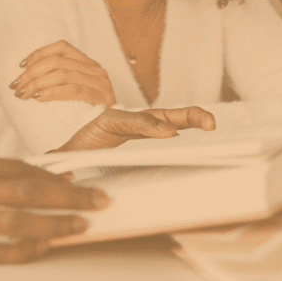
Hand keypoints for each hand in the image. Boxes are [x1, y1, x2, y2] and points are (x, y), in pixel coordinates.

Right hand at [0, 150, 107, 275]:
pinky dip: (21, 253)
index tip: (80, 181)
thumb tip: (30, 177)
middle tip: (96, 202)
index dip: (55, 176)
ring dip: (53, 227)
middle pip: (25, 193)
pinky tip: (40, 249)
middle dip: (68, 198)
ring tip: (76, 228)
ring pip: (15, 225)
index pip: (18, 167)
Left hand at [11, 40, 114, 106]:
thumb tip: (25, 70)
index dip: (39, 53)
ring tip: (23, 94)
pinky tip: (38, 98)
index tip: (21, 65)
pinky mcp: (102, 99)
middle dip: (32, 72)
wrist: (108, 139)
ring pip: (62, 74)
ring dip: (37, 83)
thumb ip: (56, 79)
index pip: (62, 48)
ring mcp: (101, 84)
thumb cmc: (84, 116)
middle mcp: (97, 70)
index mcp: (89, 64)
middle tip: (16, 85)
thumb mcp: (71, 91)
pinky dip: (53, 92)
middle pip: (58, 61)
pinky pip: (73, 90)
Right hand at [55, 106, 215, 151]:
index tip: (214, 129)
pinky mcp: (108, 120)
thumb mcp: (128, 164)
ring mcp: (125, 122)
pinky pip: (131, 120)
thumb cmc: (98, 163)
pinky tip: (167, 132)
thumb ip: (152, 156)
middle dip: (196, 117)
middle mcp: (140, 125)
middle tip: (213, 124)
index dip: (197, 121)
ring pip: (157, 116)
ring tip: (202, 124)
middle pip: (173, 116)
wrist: (67, 162)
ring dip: (181, 120)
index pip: (178, 123)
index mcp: (149, 133)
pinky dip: (149, 125)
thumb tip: (180, 157)